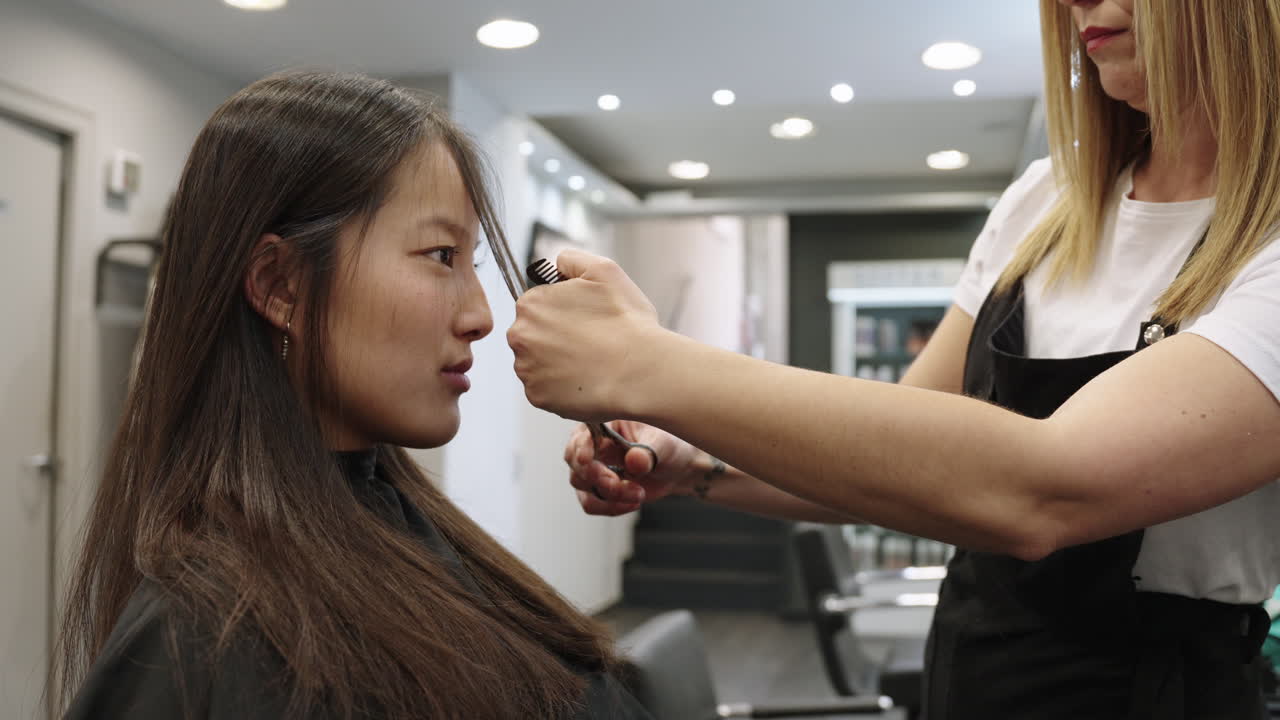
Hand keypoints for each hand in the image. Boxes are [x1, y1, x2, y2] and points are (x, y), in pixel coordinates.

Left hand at [508, 249, 664, 421]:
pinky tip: (586, 380)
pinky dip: (561, 387)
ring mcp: (526, 369)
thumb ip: (571, 259)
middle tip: (589, 342)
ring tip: (590, 362)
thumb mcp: (603, 270)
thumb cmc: (626, 323)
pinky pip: (545, 389)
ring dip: (557, 363)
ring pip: (537, 363)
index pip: (538, 305)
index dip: (563, 311)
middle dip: (556, 337)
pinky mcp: (537, 397)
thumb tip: (556, 264)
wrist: (640, 371)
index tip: (584, 320)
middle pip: (534, 334)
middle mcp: (520, 336)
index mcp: (531, 304)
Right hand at [565, 421, 701, 516]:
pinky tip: (633, 502)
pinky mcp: (596, 488)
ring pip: (581, 485)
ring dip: (609, 495)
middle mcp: (592, 444)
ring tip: (638, 494)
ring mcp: (592, 468)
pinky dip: (610, 507)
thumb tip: (633, 460)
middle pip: (576, 463)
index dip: (581, 448)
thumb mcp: (665, 444)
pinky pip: (591, 503)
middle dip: (598, 478)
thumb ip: (649, 452)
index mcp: (604, 423)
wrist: (677, 468)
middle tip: (621, 485)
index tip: (586, 459)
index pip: (582, 434)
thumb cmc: (669, 446)